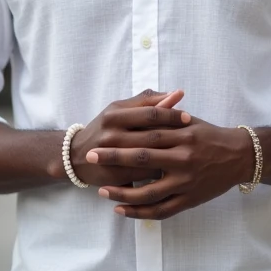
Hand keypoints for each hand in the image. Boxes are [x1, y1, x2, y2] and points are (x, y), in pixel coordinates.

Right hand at [69, 89, 191, 188]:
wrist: (76, 156)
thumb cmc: (106, 128)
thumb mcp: (122, 110)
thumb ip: (148, 102)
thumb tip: (178, 93)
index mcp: (115, 116)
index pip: (150, 113)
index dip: (171, 115)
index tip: (188, 118)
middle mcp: (112, 135)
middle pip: (152, 137)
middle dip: (175, 137)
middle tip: (193, 138)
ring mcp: (113, 159)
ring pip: (150, 159)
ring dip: (170, 157)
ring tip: (187, 155)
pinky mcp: (115, 177)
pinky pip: (144, 177)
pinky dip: (160, 174)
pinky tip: (172, 170)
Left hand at [85, 115, 255, 220]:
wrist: (240, 156)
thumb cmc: (209, 135)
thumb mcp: (189, 121)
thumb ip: (165, 116)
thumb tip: (139, 108)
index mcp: (182, 136)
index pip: (146, 136)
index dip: (121, 138)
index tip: (99, 140)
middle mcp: (184, 159)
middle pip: (143, 159)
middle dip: (114, 159)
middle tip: (90, 158)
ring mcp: (187, 182)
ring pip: (149, 192)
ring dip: (123, 192)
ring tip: (103, 192)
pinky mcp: (190, 199)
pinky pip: (162, 210)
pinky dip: (140, 212)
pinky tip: (122, 210)